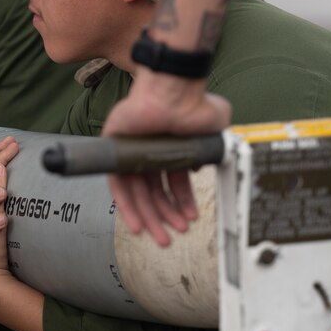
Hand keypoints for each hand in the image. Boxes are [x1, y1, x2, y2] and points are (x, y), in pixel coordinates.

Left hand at [102, 74, 230, 246]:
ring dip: (149, 217)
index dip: (180, 203)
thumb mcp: (215, 126)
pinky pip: (117, 184)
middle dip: (164, 217)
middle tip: (171, 238)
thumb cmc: (195, 103)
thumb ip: (212, 146)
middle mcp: (149, 151)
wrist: (175, 92)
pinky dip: (127, 206)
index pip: (171, 183)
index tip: (188, 220)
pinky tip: (138, 224)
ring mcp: (131, 150)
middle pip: (153, 192)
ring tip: (162, 237)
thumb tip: (201, 166)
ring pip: (136, 193)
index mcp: (170, 148)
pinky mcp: (115, 148)